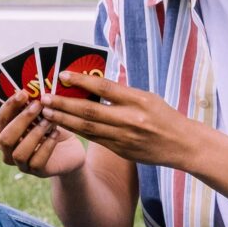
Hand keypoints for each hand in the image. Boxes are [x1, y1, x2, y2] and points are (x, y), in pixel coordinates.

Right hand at [0, 90, 85, 176]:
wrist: (70, 149)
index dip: (10, 106)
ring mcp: (21, 164)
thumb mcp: (42, 115)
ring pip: (19, 153)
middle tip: (38, 105)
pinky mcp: (37, 172)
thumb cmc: (52, 127)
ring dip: (35, 134)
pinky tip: (56, 134)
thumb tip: (28, 89)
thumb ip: (32, 106)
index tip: (24, 93)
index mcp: (5, 133)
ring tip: (49, 121)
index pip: (1, 120)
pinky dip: (47, 147)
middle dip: (21, 120)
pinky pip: (36, 162)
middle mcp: (8, 151)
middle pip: (5, 139)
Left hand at [39, 72, 195, 167]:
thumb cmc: (164, 116)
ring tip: (47, 112)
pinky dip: (77, 131)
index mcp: (139, 100)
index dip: (82, 81)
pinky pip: (94, 139)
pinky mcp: (121, 151)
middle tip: (45, 98)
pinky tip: (63, 125)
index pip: (105, 87)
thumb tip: (94, 82)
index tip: (63, 75)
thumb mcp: (148, 97)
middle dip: (64, 103)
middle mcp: (130, 119)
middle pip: (90, 110)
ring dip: (65, 119)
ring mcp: (125, 137)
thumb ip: (122, 92)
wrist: (182, 145)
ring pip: (88, 128)